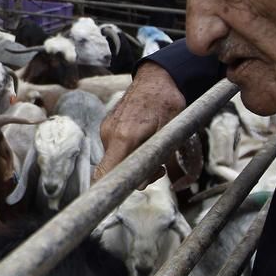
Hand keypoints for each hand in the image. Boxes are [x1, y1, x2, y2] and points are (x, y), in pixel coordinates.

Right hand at [94, 61, 185, 182]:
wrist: (156, 77)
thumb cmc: (165, 102)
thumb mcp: (171, 132)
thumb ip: (164, 159)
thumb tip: (162, 182)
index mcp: (124, 137)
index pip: (104, 172)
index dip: (107, 189)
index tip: (115, 197)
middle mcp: (109, 135)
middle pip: (114, 170)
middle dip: (137, 175)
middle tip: (160, 169)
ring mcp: (106, 130)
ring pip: (116, 159)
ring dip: (134, 162)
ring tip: (156, 153)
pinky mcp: (108, 127)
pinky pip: (116, 148)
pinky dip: (130, 152)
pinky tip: (145, 142)